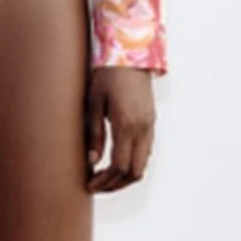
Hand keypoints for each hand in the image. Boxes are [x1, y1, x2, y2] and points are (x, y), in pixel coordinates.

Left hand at [86, 68, 155, 193]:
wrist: (130, 53)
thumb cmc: (107, 74)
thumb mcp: (94, 102)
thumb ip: (94, 133)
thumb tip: (92, 161)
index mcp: (127, 124)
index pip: (119, 166)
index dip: (105, 181)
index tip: (90, 185)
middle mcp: (143, 128)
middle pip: (134, 172)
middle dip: (115, 184)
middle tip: (96, 186)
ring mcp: (150, 125)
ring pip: (143, 164)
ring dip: (124, 176)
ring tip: (104, 178)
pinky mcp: (151, 121)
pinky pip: (145, 151)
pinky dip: (132, 163)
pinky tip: (116, 162)